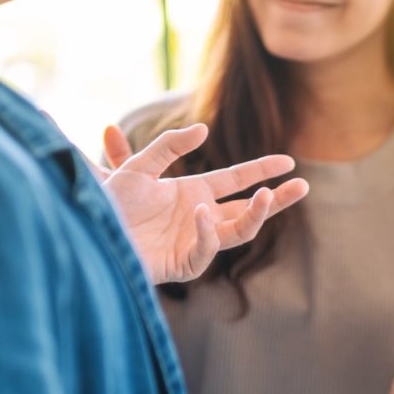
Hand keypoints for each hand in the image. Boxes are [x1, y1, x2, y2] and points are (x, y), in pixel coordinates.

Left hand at [101, 124, 309, 283]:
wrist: (89, 234)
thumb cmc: (109, 204)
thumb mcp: (137, 168)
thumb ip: (169, 146)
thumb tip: (204, 129)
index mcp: (193, 192)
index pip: (236, 180)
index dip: (261, 170)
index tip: (288, 161)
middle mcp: (200, 216)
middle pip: (248, 209)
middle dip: (277, 199)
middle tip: (303, 186)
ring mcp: (194, 241)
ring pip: (237, 231)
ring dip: (255, 215)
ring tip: (267, 197)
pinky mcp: (182, 264)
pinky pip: (205, 249)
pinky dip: (207, 232)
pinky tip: (201, 213)